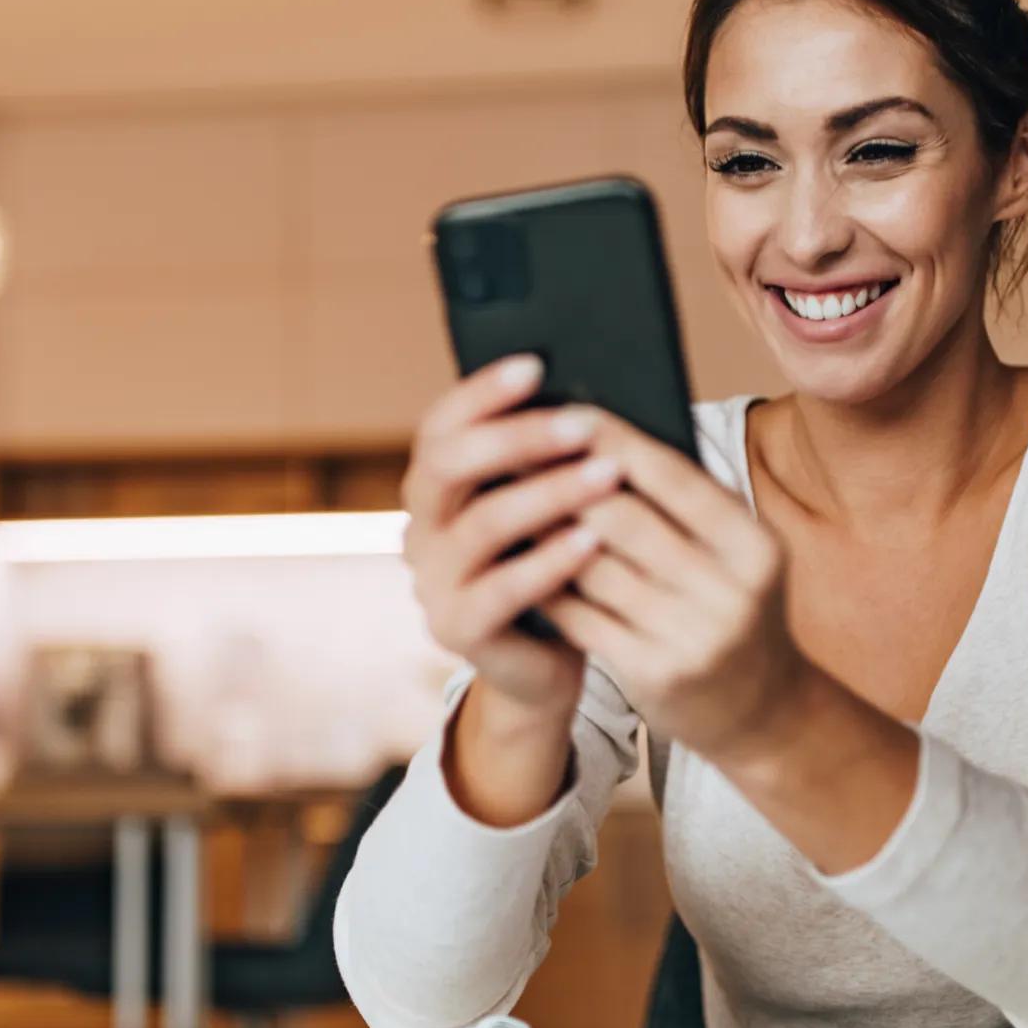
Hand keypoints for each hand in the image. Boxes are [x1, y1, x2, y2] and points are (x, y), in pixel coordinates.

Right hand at [401, 355, 620, 717]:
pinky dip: (548, 561)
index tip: (536, 364)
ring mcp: (432, 582)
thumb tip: (594, 392)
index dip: (481, 392)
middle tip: (583, 423)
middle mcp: (420, 529)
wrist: (546, 663)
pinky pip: (501, 589)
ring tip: (607, 474)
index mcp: (434, 487)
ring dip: (548, 493)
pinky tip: (592, 541)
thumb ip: (548, 461)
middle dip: (516, 437)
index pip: (439, 425)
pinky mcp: (455, 630)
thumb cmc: (554, 566)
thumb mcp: (547, 506)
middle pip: (448, 465)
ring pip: (481, 525)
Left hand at [538, 409, 810, 761]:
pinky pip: (582, 617)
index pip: (673, 477)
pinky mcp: (654, 675)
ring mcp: (693, 638)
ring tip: (505, 498)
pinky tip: (517, 559)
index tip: (563, 410)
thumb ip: (682, 503)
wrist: (759, 707)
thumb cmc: (728, 605)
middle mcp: (730, 591)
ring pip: (593, 568)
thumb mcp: (733, 553)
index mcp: (753, 544)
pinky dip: (546, 583)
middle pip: (624, 519)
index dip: (614, 440)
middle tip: (513, 449)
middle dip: (563, 481)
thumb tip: (599, 435)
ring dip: (543, 530)